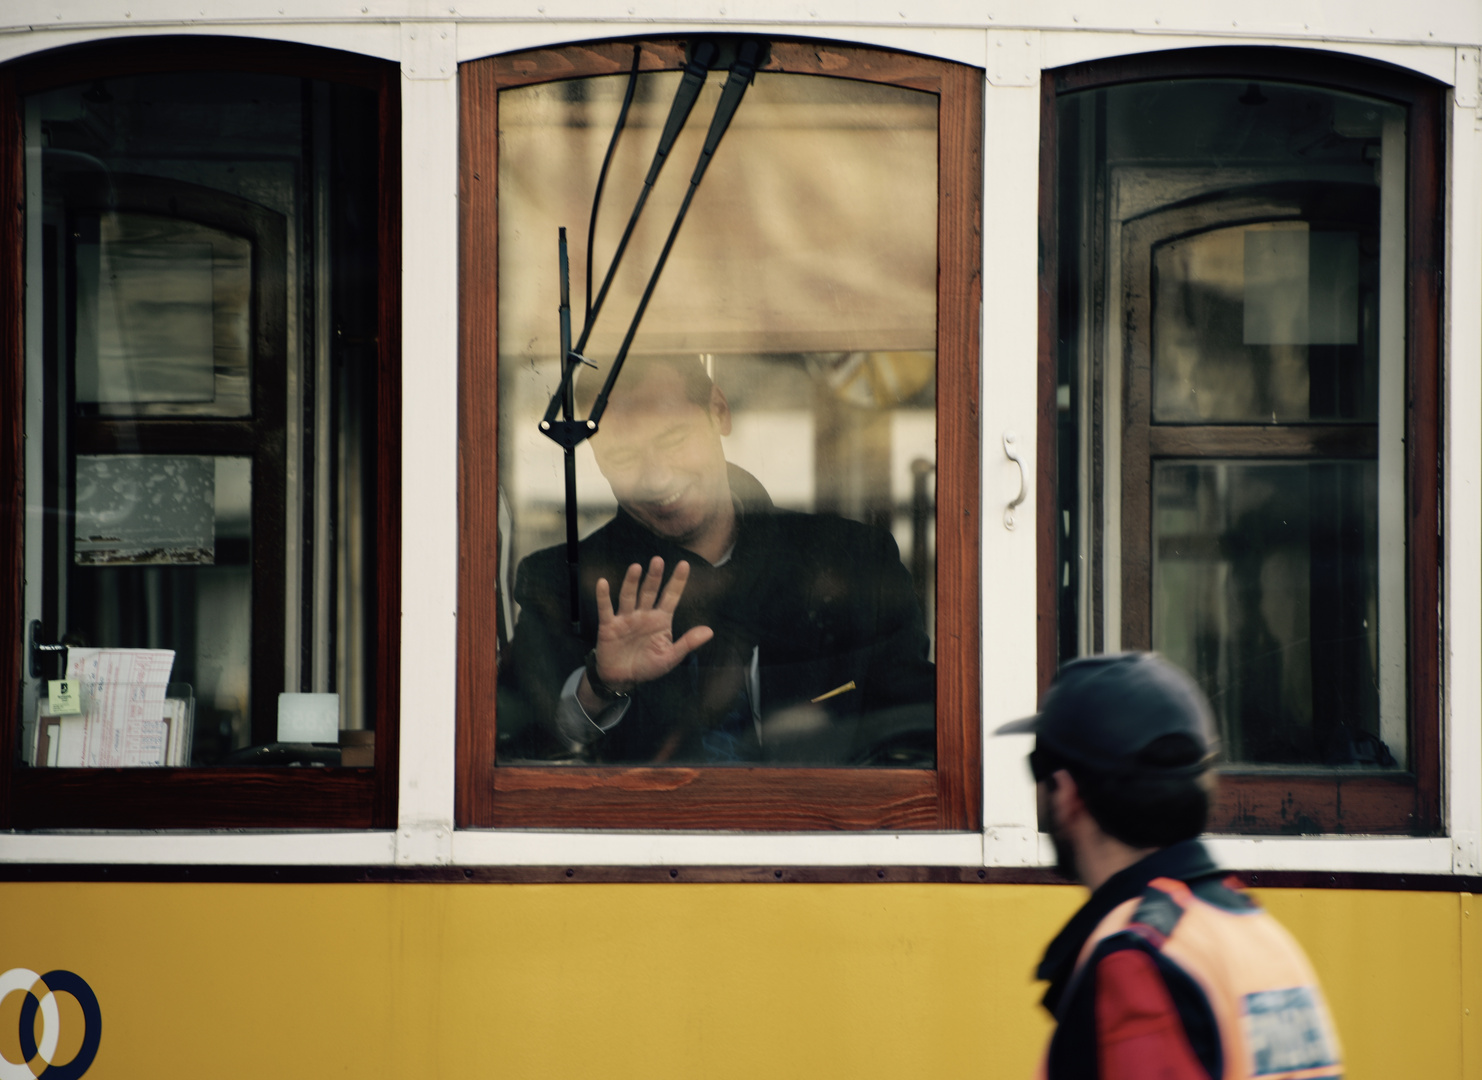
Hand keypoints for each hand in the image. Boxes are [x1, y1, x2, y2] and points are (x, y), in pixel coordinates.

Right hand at [588, 557, 712, 698]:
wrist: (622, 679)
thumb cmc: (648, 666)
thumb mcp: (670, 657)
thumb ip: (688, 643)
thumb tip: (709, 631)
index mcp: (661, 620)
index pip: (671, 597)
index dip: (677, 581)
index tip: (685, 564)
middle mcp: (644, 615)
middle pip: (649, 592)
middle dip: (654, 577)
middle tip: (658, 560)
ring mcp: (626, 618)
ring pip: (629, 596)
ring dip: (632, 582)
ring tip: (636, 567)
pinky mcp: (609, 626)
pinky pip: (606, 609)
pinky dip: (603, 596)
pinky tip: (603, 583)